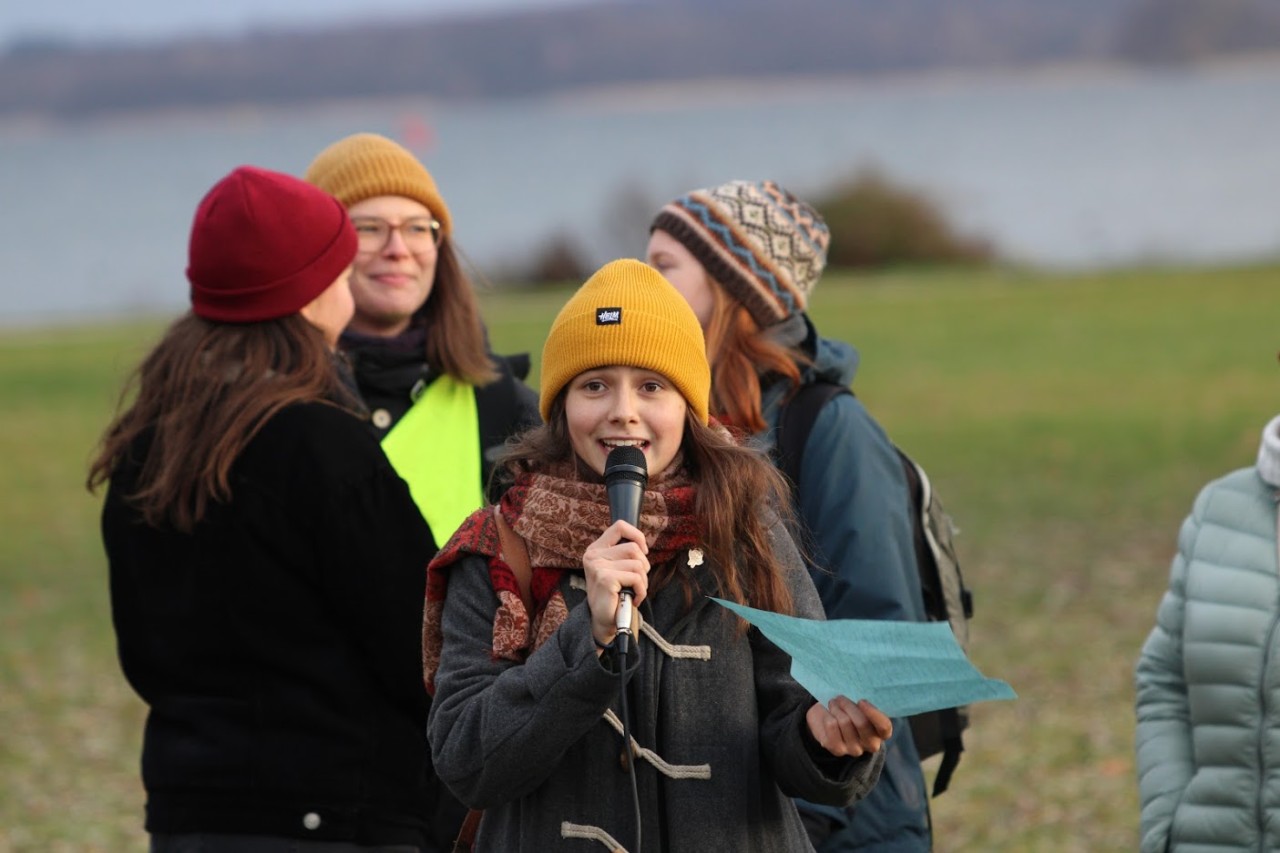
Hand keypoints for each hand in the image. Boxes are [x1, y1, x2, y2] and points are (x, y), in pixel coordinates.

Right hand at [582, 519, 649, 648]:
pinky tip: (634, 599)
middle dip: (644, 566)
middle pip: (634, 548)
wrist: (604, 621)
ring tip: (634, 591)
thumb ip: (624, 553)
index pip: (620, 526)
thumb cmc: (614, 595)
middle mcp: (593, 556)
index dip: (637, 535)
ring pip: (638, 564)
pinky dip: (641, 591)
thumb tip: (642, 544)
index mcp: (595, 549)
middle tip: (637, 582)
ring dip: (643, 581)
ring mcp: (598, 567)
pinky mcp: (605, 579)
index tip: (643, 552)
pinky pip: (637, 578)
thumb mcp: (616, 568)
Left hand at [805, 696, 892, 757]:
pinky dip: (827, 715)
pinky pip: (832, 726)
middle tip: (840, 697)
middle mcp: (871, 744)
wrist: (827, 721)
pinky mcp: (838, 750)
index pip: (884, 726)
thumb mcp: (860, 706)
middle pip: (862, 723)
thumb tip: (857, 691)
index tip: (861, 701)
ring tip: (833, 703)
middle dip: (848, 705)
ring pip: (845, 722)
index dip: (873, 713)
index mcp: (882, 732)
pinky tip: (827, 713)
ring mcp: (855, 750)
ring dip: (836, 708)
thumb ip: (864, 702)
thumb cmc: (849, 710)